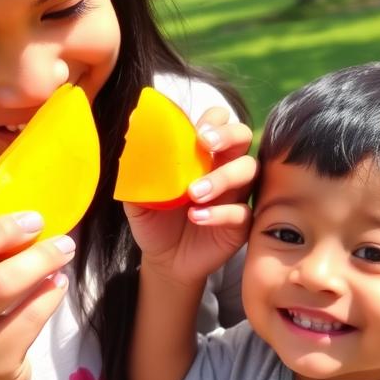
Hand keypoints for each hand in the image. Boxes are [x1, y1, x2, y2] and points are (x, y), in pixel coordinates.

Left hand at [126, 106, 255, 285]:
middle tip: (205, 144)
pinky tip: (197, 218)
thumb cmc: (155, 219)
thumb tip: (131, 132)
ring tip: (194, 194)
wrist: (164, 259)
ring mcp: (236, 194)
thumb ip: (137, 167)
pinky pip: (242, 211)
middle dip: (229, 135)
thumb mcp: (139, 194)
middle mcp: (224, 166)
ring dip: (222, 177)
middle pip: (242, 137)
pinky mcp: (241, 223)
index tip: (197, 131)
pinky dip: (220, 213)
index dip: (214, 120)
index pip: (218, 121)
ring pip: (248, 171)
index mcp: (201, 153)